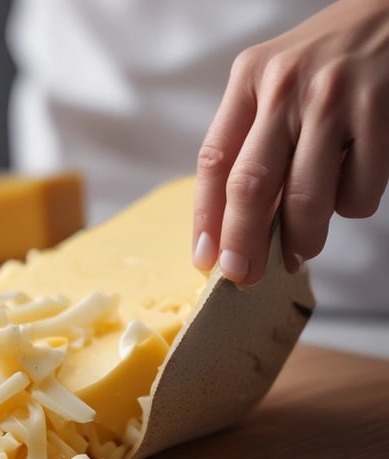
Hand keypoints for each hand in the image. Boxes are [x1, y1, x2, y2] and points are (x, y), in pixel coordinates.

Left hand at [193, 0, 388, 284]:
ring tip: (302, 249)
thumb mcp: (276, 84)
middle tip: (244, 276)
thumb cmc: (326, 62)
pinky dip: (353, 206)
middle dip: (244, 243)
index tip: (206, 258)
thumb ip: (254, 141)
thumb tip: (237, 225)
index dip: (206, 217)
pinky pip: (359, 188)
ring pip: (307, 198)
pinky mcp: (378, 110)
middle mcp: (284, 86)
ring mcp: (333, 98)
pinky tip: (352, 188)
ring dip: (303, 239)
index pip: (214, 161)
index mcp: (249, 80)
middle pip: (251, 186)